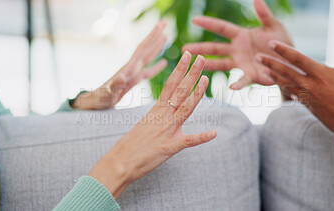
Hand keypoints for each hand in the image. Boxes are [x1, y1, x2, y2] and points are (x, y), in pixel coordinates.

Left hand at [72, 21, 167, 109]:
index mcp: (128, 69)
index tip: (160, 25)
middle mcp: (131, 68)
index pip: (142, 49)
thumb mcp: (106, 94)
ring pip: (148, 57)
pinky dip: (157, 67)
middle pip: (146, 49)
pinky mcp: (133, 81)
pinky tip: (163, 63)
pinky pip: (148, 72)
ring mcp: (133, 74)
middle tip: (165, 22)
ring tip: (166, 36)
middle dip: (155, 36)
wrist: (93, 104)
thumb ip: (114, 86)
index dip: (151, 37)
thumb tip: (123, 78)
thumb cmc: (98, 100)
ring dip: (156, 47)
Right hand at [88, 52, 216, 198]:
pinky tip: (213, 133)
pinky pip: (188, 141)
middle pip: (179, 91)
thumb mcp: (146, 123)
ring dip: (197, 94)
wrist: (120, 161)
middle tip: (201, 59)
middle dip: (191, 74)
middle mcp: (163, 116)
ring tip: (207, 80)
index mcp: (156, 110)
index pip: (170, 85)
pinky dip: (201, 137)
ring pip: (185, 108)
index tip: (187, 56)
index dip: (180, 70)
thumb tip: (168, 108)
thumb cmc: (132, 144)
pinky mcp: (170, 147)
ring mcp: (167, 130)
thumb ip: (159, 114)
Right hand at [182, 0, 292, 89]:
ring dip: (209, 65)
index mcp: (241, 36)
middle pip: (216, 48)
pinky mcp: (250, 75)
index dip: (209, 24)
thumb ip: (265, 15)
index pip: (222, 28)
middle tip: (185, 49)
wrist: (290, 62)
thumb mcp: (274, 27)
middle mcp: (237, 50)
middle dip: (200, 48)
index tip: (195, 19)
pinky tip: (231, 86)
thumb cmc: (281, 42)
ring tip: (195, 66)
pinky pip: (243, 79)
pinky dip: (238, 83)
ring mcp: (242, 63)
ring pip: (221, 64)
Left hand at [257, 31, 333, 134]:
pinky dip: (286, 90)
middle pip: (286, 72)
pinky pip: (294, 96)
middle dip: (270, 64)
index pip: (298, 59)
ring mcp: (309, 98)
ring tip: (263, 72)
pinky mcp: (310, 108)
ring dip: (274, 78)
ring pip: (287, 85)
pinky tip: (281, 87)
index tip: (271, 44)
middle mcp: (311, 86)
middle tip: (257, 57)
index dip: (284, 50)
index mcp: (322, 75)